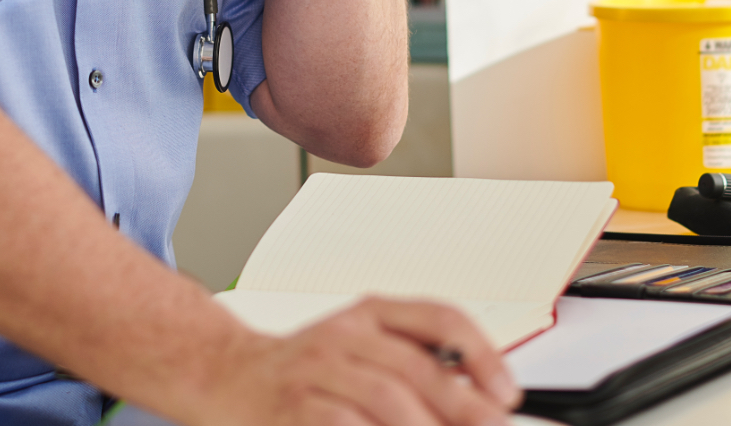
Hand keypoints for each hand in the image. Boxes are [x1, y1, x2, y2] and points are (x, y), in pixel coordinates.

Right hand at [197, 297, 520, 425]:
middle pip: (416, 366)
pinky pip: (343, 424)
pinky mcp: (293, 408)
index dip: (480, 352)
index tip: (506, 389)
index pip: (436, 317)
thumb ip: (411, 362)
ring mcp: (316, 372)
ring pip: (385, 398)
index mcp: (368, 315)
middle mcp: (344, 336)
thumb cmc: (301, 371)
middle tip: (493, 425)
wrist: (223, 373)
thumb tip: (477, 397)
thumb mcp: (358, 348)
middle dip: (463, 404)